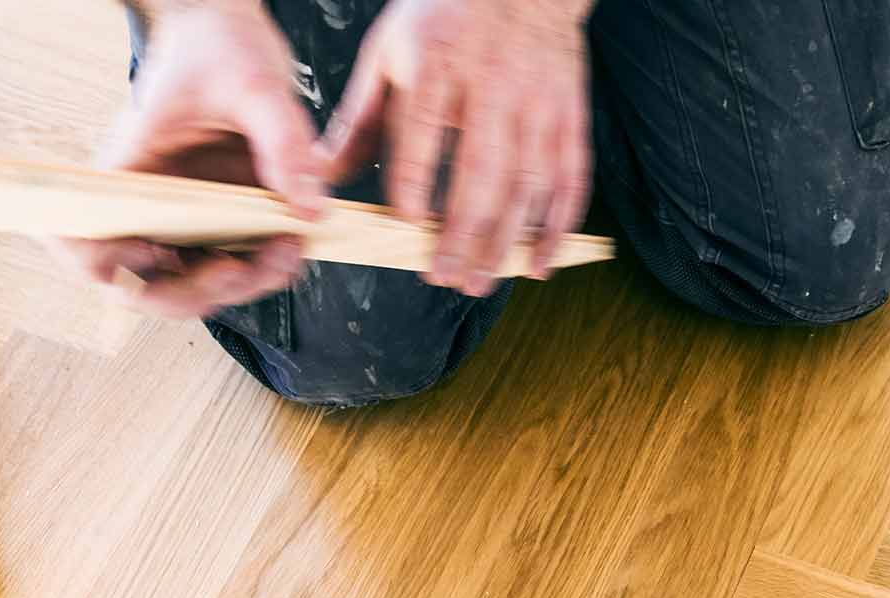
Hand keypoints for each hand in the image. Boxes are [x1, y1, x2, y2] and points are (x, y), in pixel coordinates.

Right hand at [56, 0, 326, 318]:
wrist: (230, 30)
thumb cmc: (215, 45)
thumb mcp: (253, 82)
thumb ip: (283, 142)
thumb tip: (309, 210)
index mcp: (125, 173)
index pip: (88, 244)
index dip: (110, 269)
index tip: (155, 258)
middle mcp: (148, 206)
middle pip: (150, 286)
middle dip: (200, 291)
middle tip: (243, 268)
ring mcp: (186, 219)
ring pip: (200, 284)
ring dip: (245, 283)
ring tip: (288, 248)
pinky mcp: (223, 219)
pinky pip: (237, 263)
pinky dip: (267, 265)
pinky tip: (297, 237)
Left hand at [319, 0, 592, 292]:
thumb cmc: (445, 16)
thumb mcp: (389, 53)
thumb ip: (358, 118)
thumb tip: (320, 177)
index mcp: (437, 65)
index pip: (422, 134)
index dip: (413, 185)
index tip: (403, 225)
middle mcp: (492, 85)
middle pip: (480, 172)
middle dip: (462, 234)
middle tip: (444, 278)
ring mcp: (537, 102)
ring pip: (527, 184)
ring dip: (506, 241)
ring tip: (482, 280)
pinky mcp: (568, 114)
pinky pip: (570, 177)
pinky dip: (557, 226)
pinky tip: (538, 261)